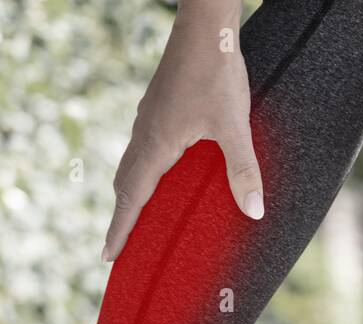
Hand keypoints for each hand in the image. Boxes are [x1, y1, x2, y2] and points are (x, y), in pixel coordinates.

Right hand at [102, 0, 262, 262]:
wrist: (205, 28)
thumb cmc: (217, 74)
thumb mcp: (234, 126)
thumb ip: (243, 170)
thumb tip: (253, 212)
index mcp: (156, 146)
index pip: (131, 198)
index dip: (120, 229)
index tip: (108, 256)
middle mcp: (144, 135)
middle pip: (125, 185)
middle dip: (122, 218)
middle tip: (117, 248)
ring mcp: (148, 119)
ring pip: (132, 165)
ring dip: (130, 194)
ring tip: (134, 217)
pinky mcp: (156, 108)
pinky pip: (141, 150)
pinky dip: (141, 172)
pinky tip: (158, 173)